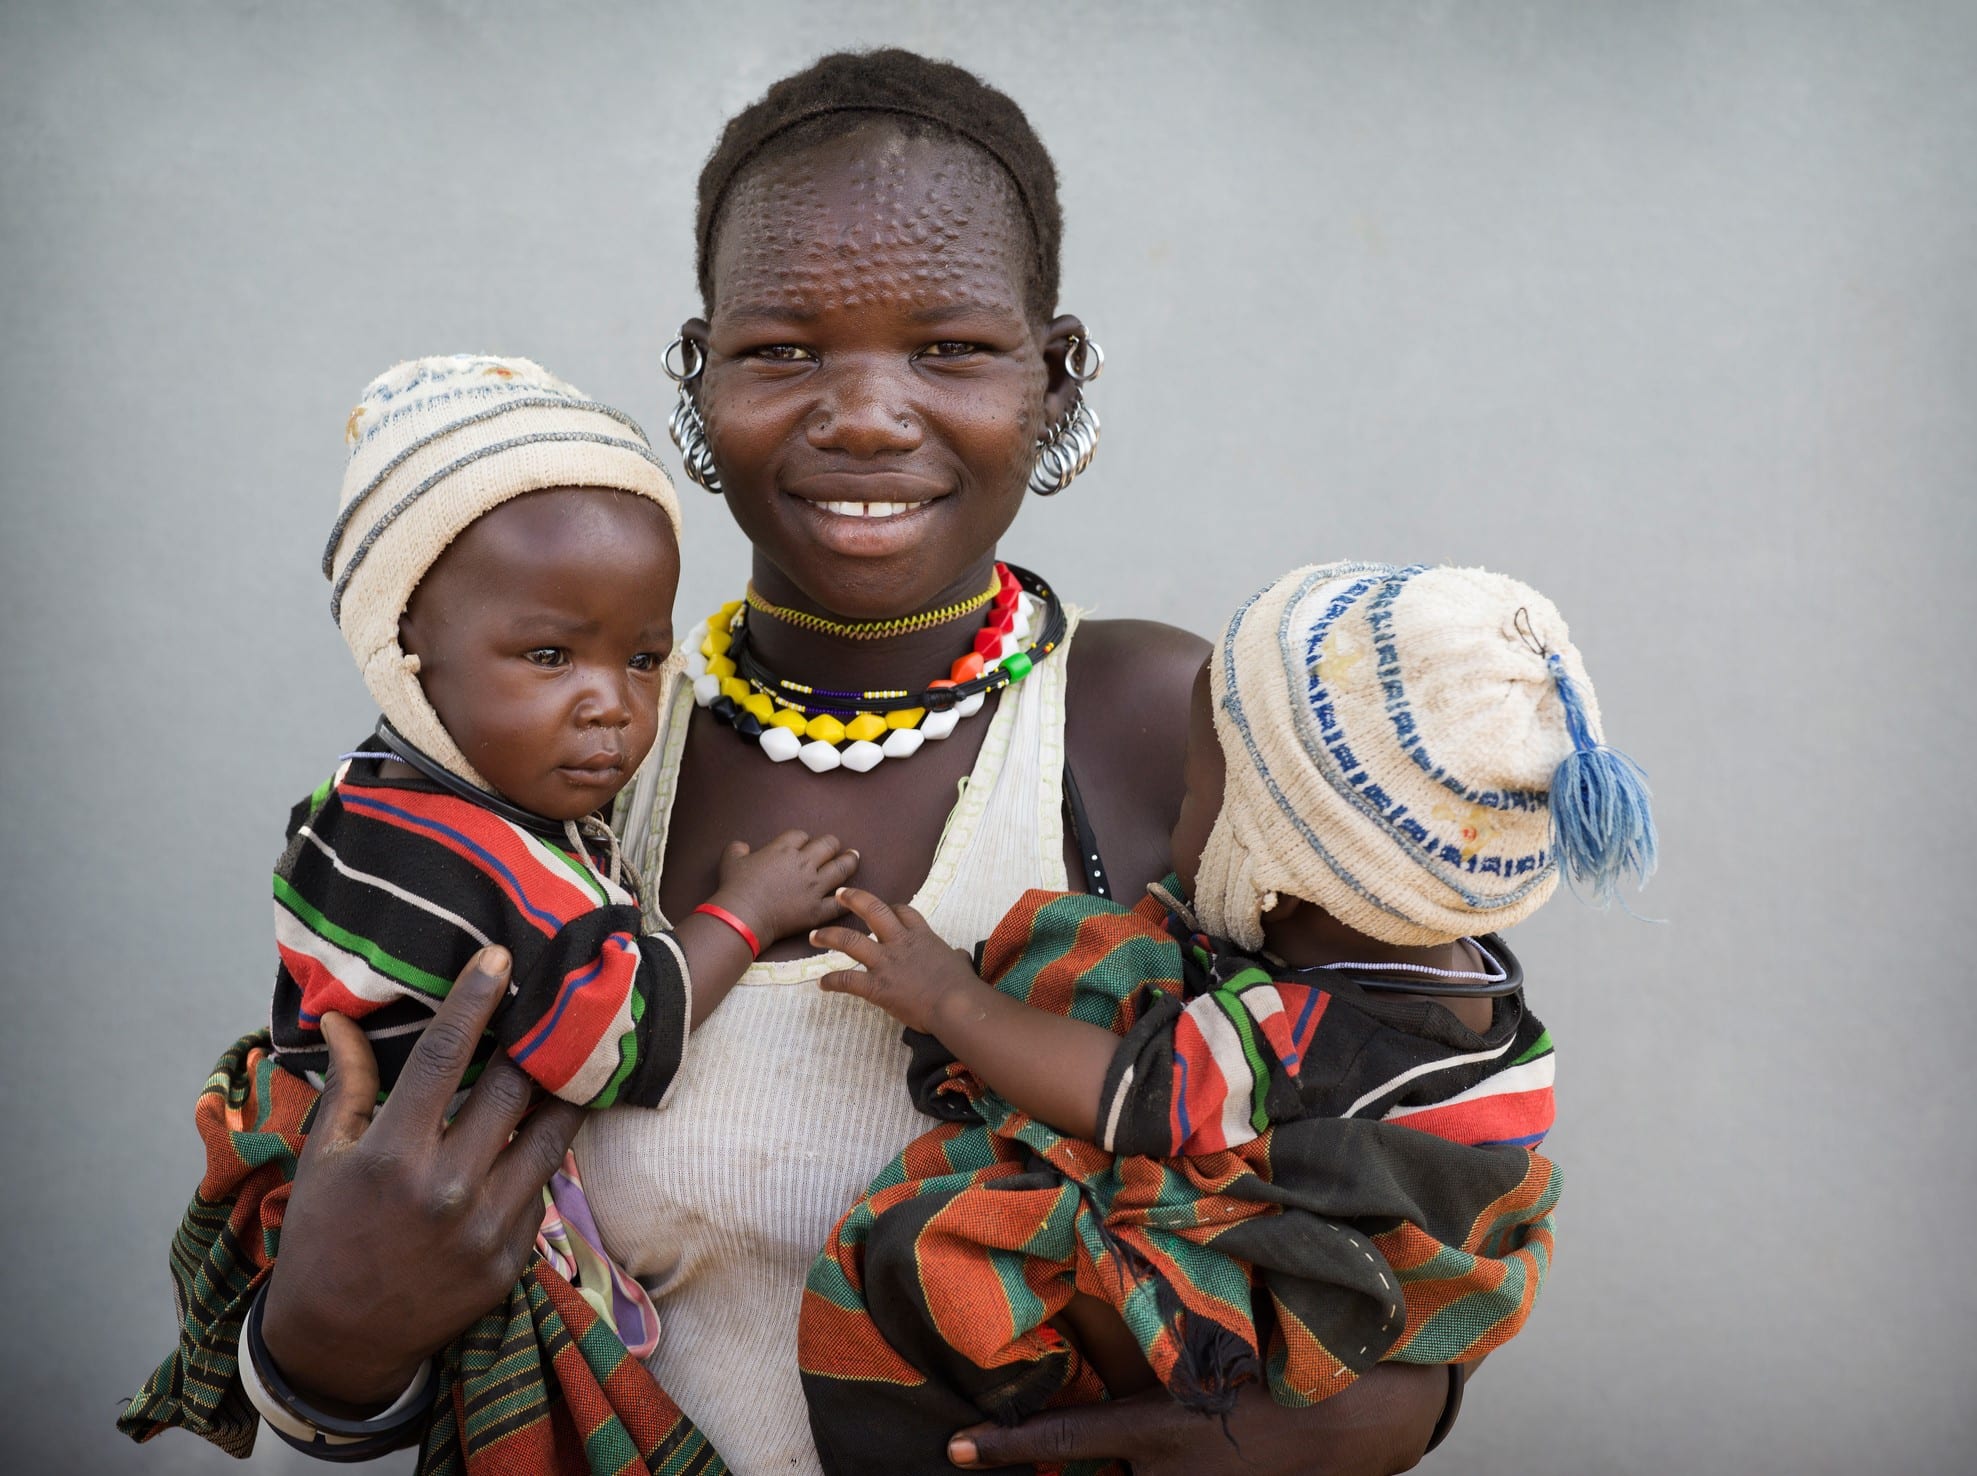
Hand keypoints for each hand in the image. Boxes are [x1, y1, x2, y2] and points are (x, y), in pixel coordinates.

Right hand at [258, 946, 584, 1413]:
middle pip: (514, 1089)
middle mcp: (447, 1188)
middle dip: (539, 1039)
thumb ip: (346, 1085)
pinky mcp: (513, 1258)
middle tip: (558, 999)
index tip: (501, 958)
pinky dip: (543, 1155)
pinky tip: (547, 1127)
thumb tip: (341, 1018)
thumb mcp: (323, 1158)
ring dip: (564, 1092)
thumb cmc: (324, 1237)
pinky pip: (543, 1188)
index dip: (474, 1000)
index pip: (442, 1056)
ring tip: (577, 1053)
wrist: (339, 1341)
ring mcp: (487, 1227)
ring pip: (549, 1137)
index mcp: (393, 1155)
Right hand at [709, 830, 859, 947]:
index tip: (804, 844)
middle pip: (827, 846)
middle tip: (836, 846)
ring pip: (841, 868)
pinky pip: (838, 903)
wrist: (742, 915)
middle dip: (832, 844)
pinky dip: (847, 899)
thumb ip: (737, 848)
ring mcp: (813, 887)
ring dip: (849, 861)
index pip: (801, 836)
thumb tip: (741, 846)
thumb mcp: (731, 860)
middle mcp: (804, 864)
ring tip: (854, 857)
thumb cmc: (736, 887)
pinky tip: (851, 895)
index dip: (804, 839)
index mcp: (784, 849)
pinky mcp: (817, 910)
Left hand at [814, 886, 984, 1034]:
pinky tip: (822, 983)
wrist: (956, 1005)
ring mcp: (885, 963)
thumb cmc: (962, 986)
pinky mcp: (876, 986)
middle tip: (840, 894)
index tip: (885, 908)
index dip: (892, 908)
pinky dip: (832, 981)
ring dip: (829, 936)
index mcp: (921, 936)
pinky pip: (847, 980)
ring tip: (814, 935)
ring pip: (849, 941)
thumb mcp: (960, 963)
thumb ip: (954, 957)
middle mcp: (899, 943)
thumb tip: (957, 956)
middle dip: (854, 899)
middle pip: (873, 910)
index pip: (902, 911)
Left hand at [946, 1363, 1447, 1474]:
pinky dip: (1171, 1468)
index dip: (1003, 1449)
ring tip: (1193, 1420)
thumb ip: (1157, 1330)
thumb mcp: (1216, 1338)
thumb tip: (1109, 1303)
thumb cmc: (1286, 1364)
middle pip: (1094, 1474)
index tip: (953, 1450)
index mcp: (1160, 1428)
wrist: (1361, 1423)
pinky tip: (1207, 1442)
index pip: (1064, 1440)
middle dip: (1082, 1458)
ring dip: (1138, 1461)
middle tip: (1086, 1425)